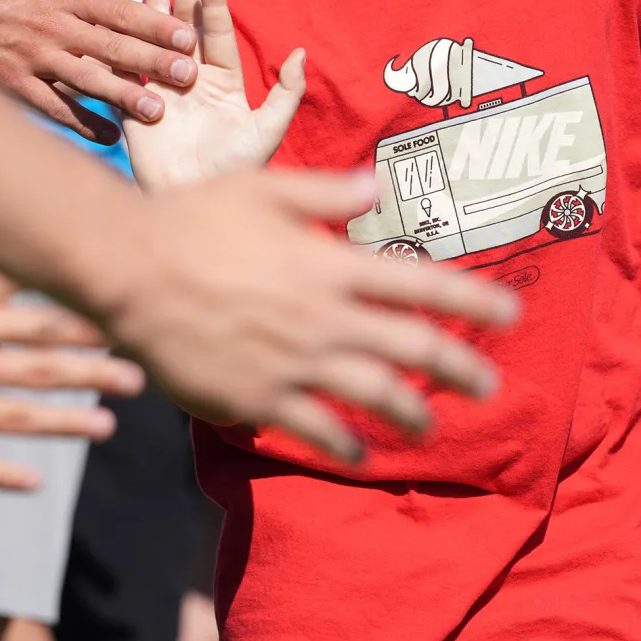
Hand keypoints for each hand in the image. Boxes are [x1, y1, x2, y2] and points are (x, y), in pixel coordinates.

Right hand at [0, 0, 197, 142]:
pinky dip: (80, 123)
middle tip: (189, 77)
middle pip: (113, 48)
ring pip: (87, 82)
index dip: (157, 25)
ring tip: (158, 113)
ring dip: (124, 97)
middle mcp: (52, 28)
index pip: (121, 10)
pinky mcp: (10, 82)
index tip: (188, 37)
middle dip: (154, 63)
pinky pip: (52, 108)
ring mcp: (31, 58)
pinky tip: (108, 135)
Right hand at [107, 167, 519, 462]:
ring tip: (431, 427)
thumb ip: (326, 191)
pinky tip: (358, 454)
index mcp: (330, 264)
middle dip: (459, 368)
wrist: (129, 269)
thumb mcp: (264, 186)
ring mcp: (292, 364)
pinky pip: (312, 429)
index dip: (472, 299)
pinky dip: (341, 443)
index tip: (511, 314)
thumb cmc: (194, 218)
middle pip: (410, 348)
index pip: (420, 283)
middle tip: (490, 386)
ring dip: (409, 413)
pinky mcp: (256, 399)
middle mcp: (323, 318)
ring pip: (371, 396)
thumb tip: (377, 186)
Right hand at [124, 0, 304, 189]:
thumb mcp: (267, 130)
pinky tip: (117, 18)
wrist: (194, 207)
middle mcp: (191, 81)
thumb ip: (286, 92)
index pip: (217, 33)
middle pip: (186, 29)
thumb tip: (301, 52)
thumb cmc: (236, 172)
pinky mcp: (133, 106)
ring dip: (152, 11)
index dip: (213, 3)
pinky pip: (126, 71)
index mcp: (223, 82)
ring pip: (155, 41)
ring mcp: (161, 91)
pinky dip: (122, 44)